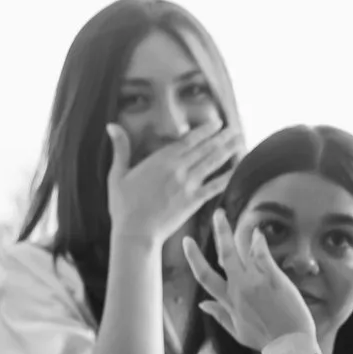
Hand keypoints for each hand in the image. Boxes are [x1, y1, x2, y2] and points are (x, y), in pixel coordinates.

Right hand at [106, 118, 243, 248]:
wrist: (135, 232)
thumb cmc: (123, 205)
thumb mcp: (118, 174)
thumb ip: (120, 148)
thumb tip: (112, 125)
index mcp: (161, 160)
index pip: (189, 140)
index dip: (205, 129)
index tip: (217, 122)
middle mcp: (179, 169)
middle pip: (205, 148)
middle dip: (222, 136)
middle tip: (236, 127)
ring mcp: (189, 185)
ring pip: (213, 162)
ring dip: (228, 150)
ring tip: (240, 140)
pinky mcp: (194, 201)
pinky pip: (215, 185)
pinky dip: (228, 175)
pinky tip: (238, 167)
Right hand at [185, 208, 315, 353]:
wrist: (289, 345)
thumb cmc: (265, 340)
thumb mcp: (237, 332)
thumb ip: (219, 315)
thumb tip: (202, 304)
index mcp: (228, 301)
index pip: (205, 276)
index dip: (194, 258)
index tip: (188, 242)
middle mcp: (238, 289)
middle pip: (223, 256)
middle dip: (219, 232)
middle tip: (217, 214)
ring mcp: (254, 283)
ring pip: (241, 252)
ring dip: (236, 232)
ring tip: (236, 217)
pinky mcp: (272, 279)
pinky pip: (262, 255)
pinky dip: (258, 242)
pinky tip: (258, 233)